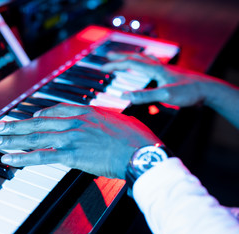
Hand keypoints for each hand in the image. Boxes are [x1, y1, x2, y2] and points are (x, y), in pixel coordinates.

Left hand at [0, 104, 161, 178]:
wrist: (142, 151)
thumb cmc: (136, 138)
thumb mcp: (118, 120)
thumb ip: (102, 121)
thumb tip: (99, 124)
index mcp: (86, 112)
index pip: (55, 110)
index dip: (39, 114)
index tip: (29, 117)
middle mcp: (75, 121)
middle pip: (39, 122)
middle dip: (16, 125)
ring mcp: (72, 137)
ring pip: (35, 137)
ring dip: (13, 139)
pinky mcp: (72, 155)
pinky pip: (42, 156)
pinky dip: (23, 157)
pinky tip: (10, 158)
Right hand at [102, 52, 217, 106]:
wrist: (208, 90)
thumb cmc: (189, 92)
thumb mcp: (165, 95)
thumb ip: (144, 96)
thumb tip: (124, 95)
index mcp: (155, 70)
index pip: (130, 64)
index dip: (115, 65)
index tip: (103, 68)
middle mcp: (159, 67)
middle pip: (136, 59)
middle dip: (120, 58)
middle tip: (108, 58)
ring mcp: (165, 70)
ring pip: (145, 60)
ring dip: (132, 58)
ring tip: (124, 59)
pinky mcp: (170, 75)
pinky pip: (154, 65)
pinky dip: (146, 62)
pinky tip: (148, 64)